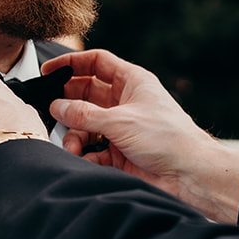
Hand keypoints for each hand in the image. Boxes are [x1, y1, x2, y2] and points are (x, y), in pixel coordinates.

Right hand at [43, 49, 238, 222]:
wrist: (189, 175)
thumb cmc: (168, 139)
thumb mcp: (120, 120)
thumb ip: (84, 114)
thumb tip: (57, 106)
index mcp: (132, 82)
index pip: (97, 63)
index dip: (72, 63)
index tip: (49, 70)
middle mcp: (126, 102)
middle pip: (86, 95)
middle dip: (69, 105)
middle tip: (53, 112)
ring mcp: (122, 128)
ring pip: (86, 125)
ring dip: (75, 135)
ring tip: (73, 146)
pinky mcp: (119, 153)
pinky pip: (92, 150)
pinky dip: (85, 155)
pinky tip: (84, 159)